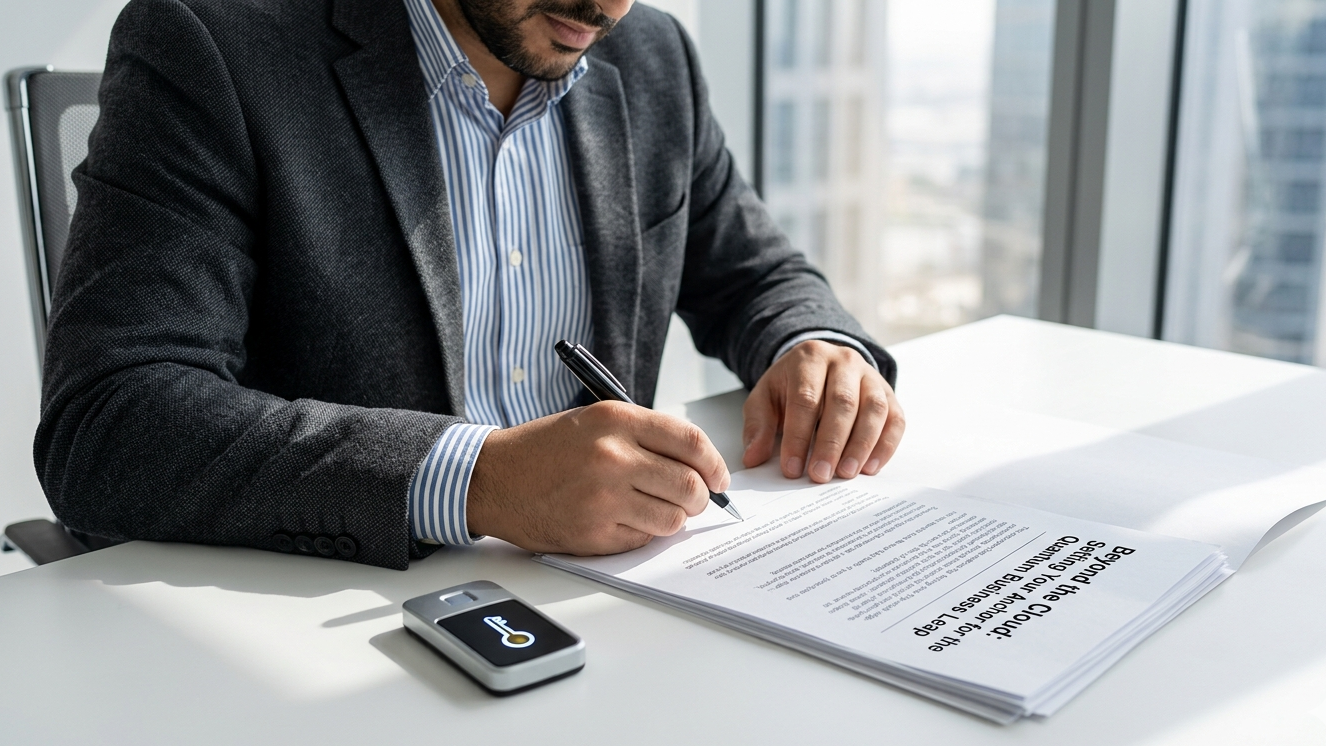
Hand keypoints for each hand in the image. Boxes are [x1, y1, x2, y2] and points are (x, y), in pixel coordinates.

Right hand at [466, 401, 729, 554]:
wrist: (494, 478)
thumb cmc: (545, 449)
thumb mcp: (596, 421)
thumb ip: (646, 437)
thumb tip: (698, 466)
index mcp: (617, 420)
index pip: (691, 442)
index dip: (714, 464)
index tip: (718, 477)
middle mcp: (613, 456)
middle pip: (690, 485)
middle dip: (701, 497)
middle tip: (694, 499)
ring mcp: (603, 498)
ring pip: (673, 518)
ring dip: (673, 518)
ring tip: (653, 509)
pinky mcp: (593, 533)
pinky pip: (643, 539)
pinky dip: (643, 533)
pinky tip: (622, 520)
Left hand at [742, 340, 904, 482]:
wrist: (820, 366)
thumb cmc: (791, 386)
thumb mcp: (765, 398)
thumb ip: (757, 426)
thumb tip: (754, 458)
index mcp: (809, 358)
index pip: (805, 399)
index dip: (798, 436)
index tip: (792, 468)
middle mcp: (844, 361)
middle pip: (842, 403)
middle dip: (831, 443)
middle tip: (820, 475)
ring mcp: (870, 376)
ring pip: (873, 409)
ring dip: (861, 445)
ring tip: (846, 473)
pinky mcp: (889, 393)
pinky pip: (895, 419)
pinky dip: (886, 445)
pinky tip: (870, 467)